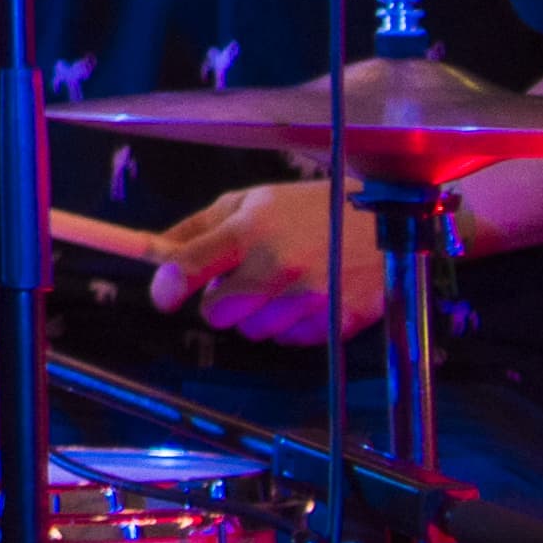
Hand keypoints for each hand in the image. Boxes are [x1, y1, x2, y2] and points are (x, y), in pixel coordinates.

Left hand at [150, 178, 383, 345]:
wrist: (385, 223)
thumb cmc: (310, 210)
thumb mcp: (252, 202)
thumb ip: (200, 227)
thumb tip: (157, 250)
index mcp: (251, 228)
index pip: (190, 264)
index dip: (167, 287)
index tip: (164, 296)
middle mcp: (279, 264)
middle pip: (218, 313)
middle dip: (220, 303)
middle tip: (240, 282)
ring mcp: (311, 295)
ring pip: (254, 331)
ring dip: (259, 315)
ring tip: (283, 283)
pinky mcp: (339, 320)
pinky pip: (291, 340)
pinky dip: (293, 325)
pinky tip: (310, 296)